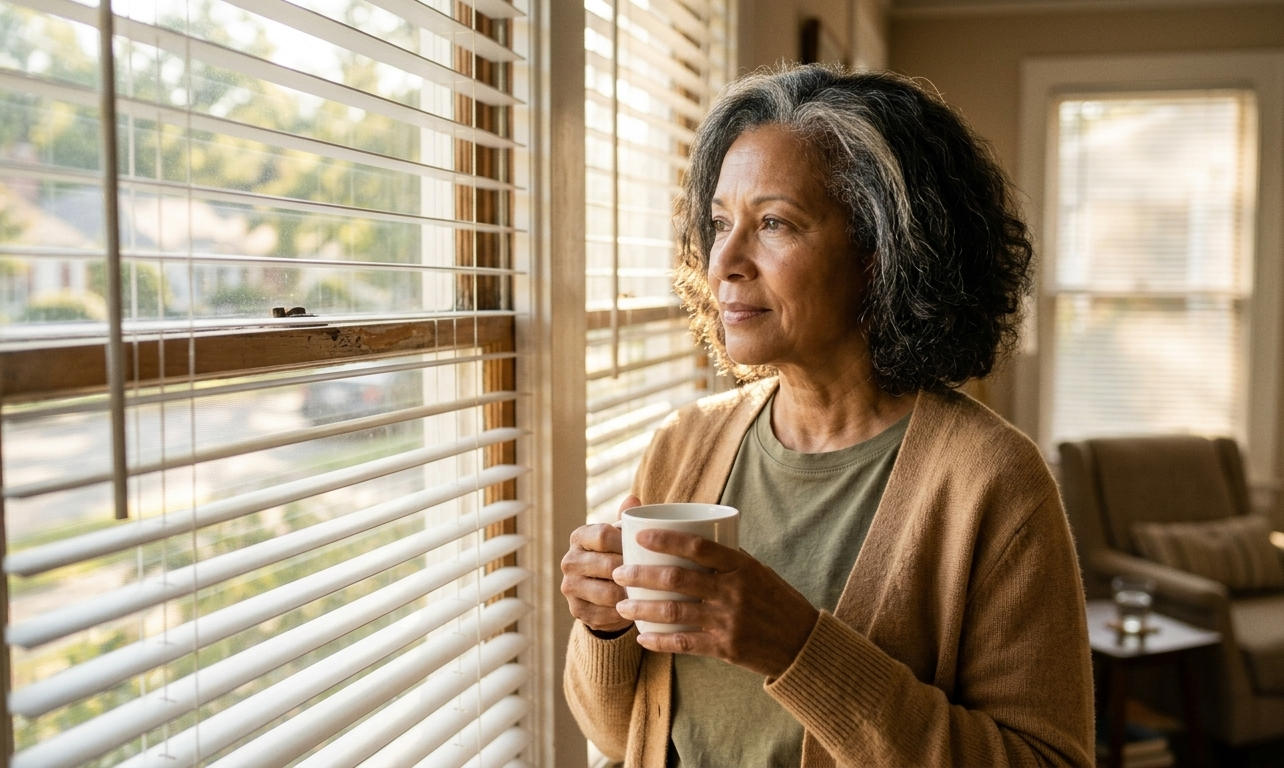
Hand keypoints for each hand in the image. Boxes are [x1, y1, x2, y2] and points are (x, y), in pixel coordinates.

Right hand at [560, 495, 641, 633]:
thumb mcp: (622, 537)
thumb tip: (634, 498)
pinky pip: (606, 614)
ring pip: (607, 593)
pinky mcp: (577, 611)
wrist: (604, 592)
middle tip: (657, 575)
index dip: (627, 543)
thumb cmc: (618, 555)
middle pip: (606, 565)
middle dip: (634, 571)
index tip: (648, 549)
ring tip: (652, 593)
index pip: (602, 535)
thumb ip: (628, 520)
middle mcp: (569, 561)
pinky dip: (625, 613)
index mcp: (579, 537)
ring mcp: (569, 588)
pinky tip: (639, 609)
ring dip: (631, 594)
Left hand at [612, 530, 819, 677]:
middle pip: (677, 579)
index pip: (698, 547)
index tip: (641, 535)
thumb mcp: (759, 572)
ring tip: (622, 606)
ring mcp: (729, 621)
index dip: (666, 540)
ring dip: (642, 608)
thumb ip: (729, 560)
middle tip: (619, 572)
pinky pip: (685, 644)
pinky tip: (642, 638)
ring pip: (674, 612)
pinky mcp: (725, 648)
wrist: (803, 644)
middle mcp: (734, 592)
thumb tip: (693, 541)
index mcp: (742, 567)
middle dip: (641, 575)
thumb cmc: (777, 601)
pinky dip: (660, 641)